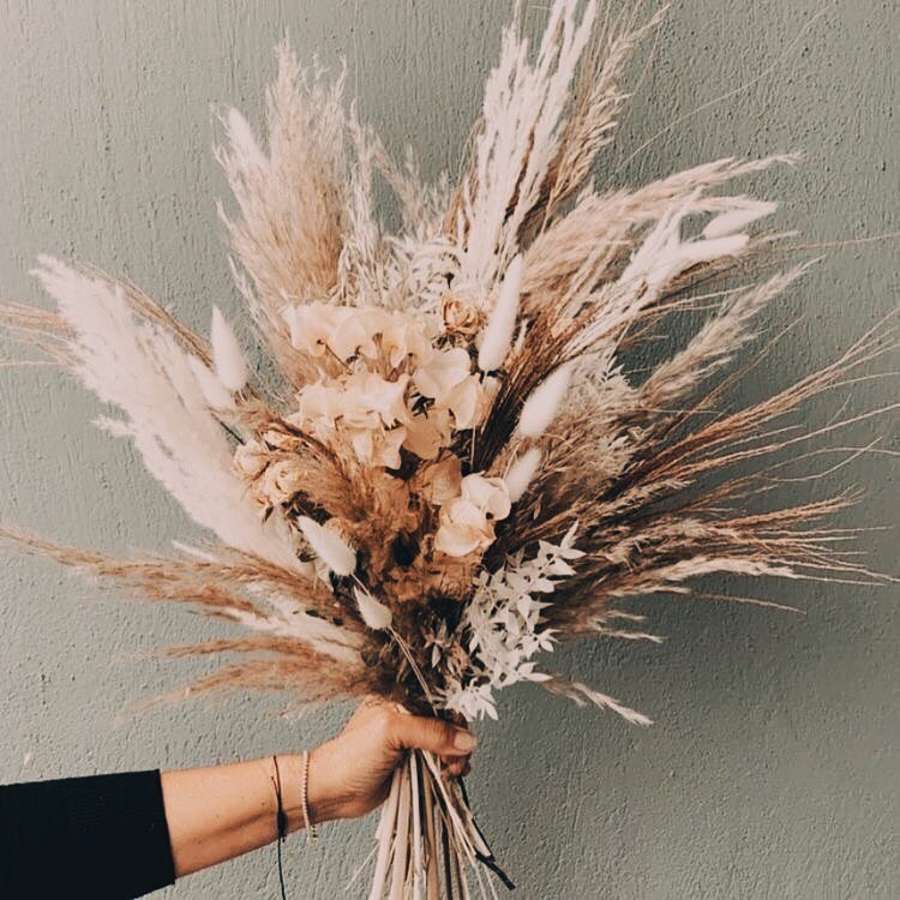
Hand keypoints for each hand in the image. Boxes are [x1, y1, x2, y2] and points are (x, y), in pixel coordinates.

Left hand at [307, 699, 475, 822]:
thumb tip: (465, 739)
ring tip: (450, 770)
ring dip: (457, 756)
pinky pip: (441, 762)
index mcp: (402, 699)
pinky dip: (451, 768)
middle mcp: (409, 718)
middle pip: (448, 722)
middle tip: (455, 757)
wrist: (332, 791)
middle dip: (458, 739)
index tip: (462, 733)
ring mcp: (412, 742)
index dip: (455, 715)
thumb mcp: (391, 732)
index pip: (440, 699)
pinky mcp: (414, 764)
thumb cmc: (350, 756)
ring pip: (448, 744)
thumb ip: (430, 732)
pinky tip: (449, 775)